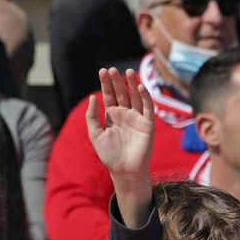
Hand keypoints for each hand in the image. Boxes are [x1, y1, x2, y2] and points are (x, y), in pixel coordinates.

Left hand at [87, 67, 153, 226]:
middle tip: (113, 69)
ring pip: (135, 97)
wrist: (124, 170)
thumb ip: (92, 116)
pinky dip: (145, 97)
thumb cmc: (109, 154)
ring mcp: (136, 117)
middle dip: (118, 81)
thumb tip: (93, 98)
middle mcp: (124, 113)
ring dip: (132, 84)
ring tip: (128, 72)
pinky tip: (140, 88)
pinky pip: (147, 107)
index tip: (103, 71)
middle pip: (122, 93)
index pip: (109, 95)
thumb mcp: (95, 134)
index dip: (106, 83)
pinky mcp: (147, 124)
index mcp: (112, 115)